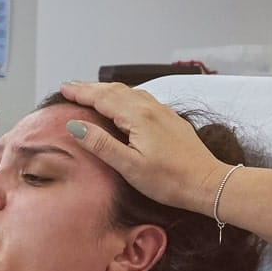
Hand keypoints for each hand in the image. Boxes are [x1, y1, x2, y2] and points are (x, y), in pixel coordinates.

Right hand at [58, 81, 227, 213]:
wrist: (208, 183)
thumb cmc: (171, 180)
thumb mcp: (130, 166)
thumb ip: (101, 144)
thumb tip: (76, 126)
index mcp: (138, 117)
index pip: (102, 98)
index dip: (81, 92)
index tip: (64, 88)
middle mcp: (151, 108)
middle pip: (115, 90)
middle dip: (91, 87)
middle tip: (71, 87)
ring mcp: (163, 112)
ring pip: (129, 92)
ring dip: (107, 90)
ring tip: (92, 92)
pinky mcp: (171, 119)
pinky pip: (142, 99)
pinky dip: (124, 96)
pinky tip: (124, 103)